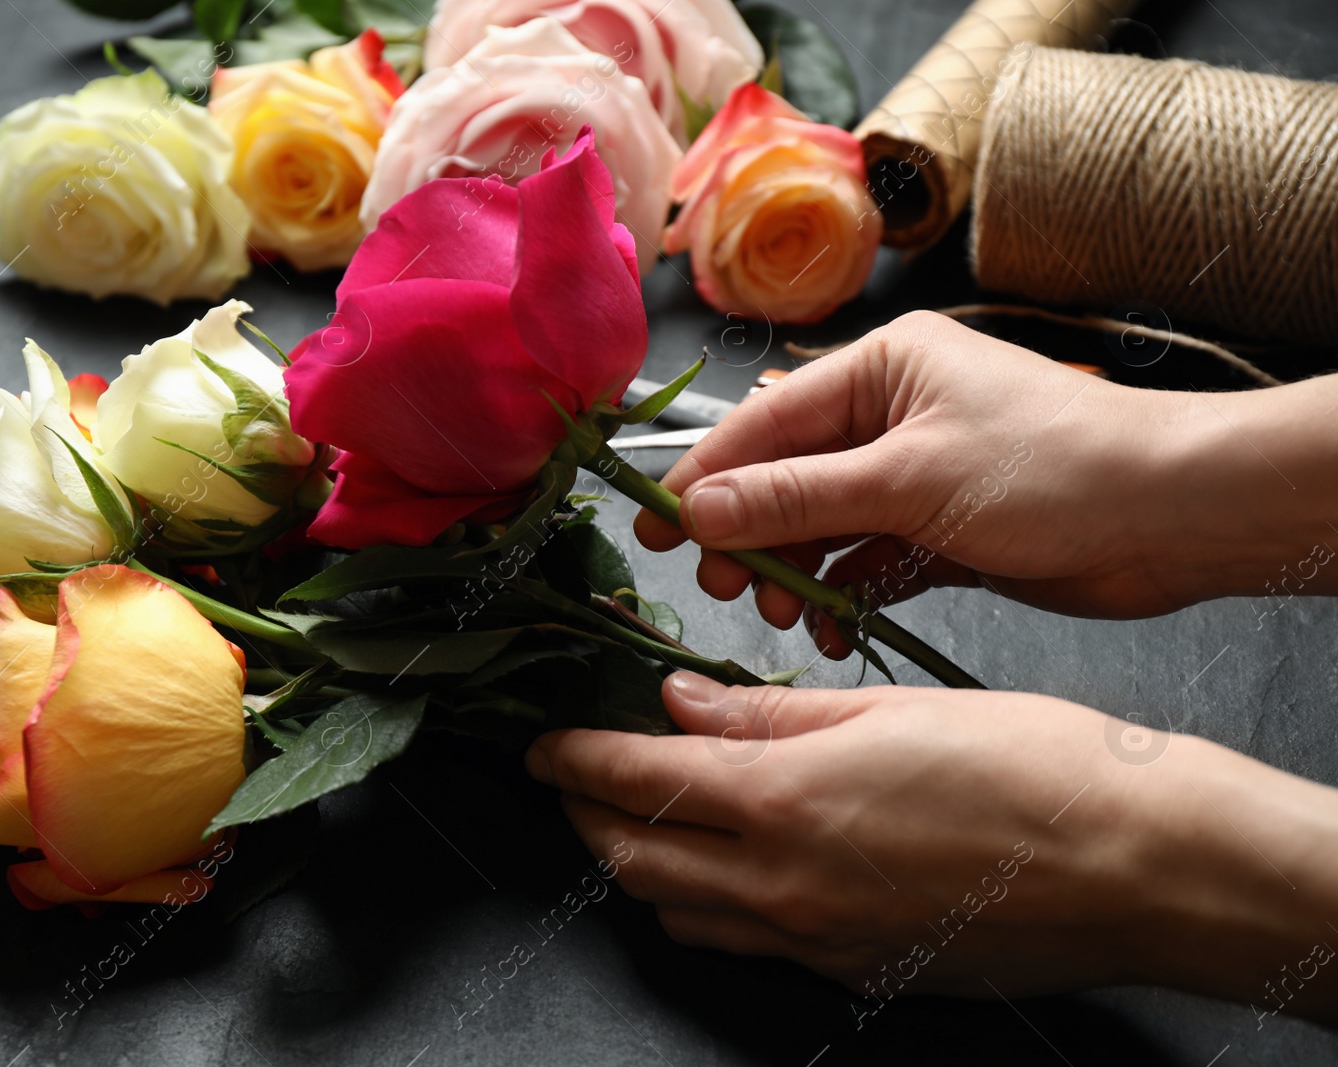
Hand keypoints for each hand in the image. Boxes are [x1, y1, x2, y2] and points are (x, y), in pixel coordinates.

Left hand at [527, 673, 1337, 1021]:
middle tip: (575, 780)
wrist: (1137, 866)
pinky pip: (746, 944)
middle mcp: (784, 886)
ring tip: (642, 817)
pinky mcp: (853, 971)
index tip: (543, 745)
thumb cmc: (1033, 767)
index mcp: (784, 803)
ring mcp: (816, 941)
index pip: (633, 782)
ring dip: (640, 864)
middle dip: (587, 817)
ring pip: (680, 912)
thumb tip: (683, 703)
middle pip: (634, 859)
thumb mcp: (887, 710)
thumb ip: (767, 717)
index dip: (572, 761)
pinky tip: (726, 867)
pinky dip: (708, 905)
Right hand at [633, 311, 1337, 657]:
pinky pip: (866, 562)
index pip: (765, 424)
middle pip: (786, 478)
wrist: (1176, 517)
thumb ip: (798, 497)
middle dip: (751, 535)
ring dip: (797, 572)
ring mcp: (916, 476)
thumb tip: (698, 508)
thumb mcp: (910, 479)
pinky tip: (834, 629)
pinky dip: (845, 595)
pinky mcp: (941, 532)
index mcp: (881, 370)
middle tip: (723, 587)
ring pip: (822, 527)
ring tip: (787, 614)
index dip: (705, 478)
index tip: (654, 529)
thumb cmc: (1054, 470)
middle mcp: (892, 416)